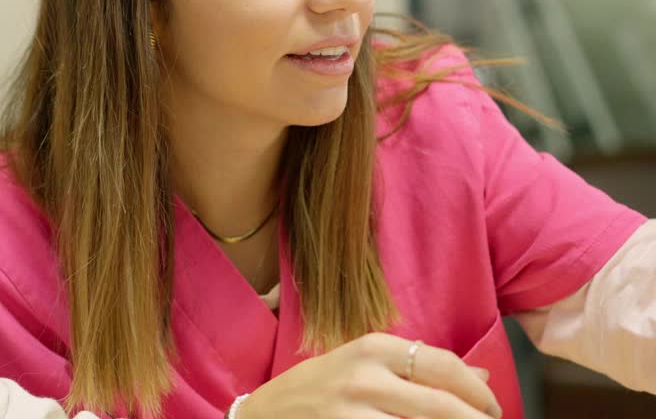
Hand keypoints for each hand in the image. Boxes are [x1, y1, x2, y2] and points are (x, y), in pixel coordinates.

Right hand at [239, 333, 500, 417]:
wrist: (266, 413)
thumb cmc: (320, 388)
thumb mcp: (364, 365)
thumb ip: (418, 367)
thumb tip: (481, 377)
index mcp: (371, 348)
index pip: (443, 365)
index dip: (478, 393)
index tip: (492, 409)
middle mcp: (363, 377)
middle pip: (442, 406)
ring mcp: (351, 413)